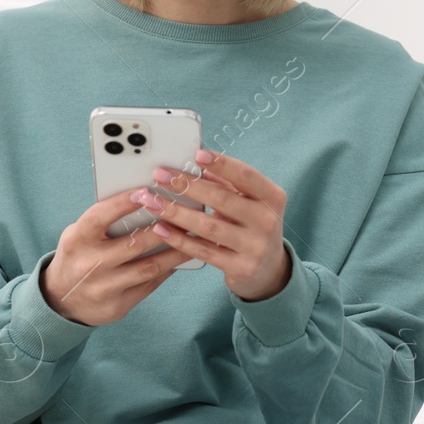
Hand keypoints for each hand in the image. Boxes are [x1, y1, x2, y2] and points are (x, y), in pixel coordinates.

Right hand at [41, 187, 198, 326]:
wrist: (61, 300)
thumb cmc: (78, 256)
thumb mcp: (79, 235)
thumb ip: (104, 221)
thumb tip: (144, 201)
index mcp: (77, 240)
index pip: (100, 217)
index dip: (123, 203)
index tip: (147, 190)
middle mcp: (90, 264)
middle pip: (134, 244)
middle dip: (165, 228)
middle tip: (187, 215)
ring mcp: (104, 288)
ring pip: (149, 267)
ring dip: (175, 252)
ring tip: (194, 238)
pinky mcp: (118, 306)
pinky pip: (150, 285)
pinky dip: (167, 270)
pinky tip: (180, 259)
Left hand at [136, 149, 291, 301]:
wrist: (268, 268)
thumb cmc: (252, 225)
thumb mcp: (249, 201)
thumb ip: (226, 183)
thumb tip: (196, 162)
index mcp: (272, 197)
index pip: (246, 176)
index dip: (222, 164)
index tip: (197, 154)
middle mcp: (267, 221)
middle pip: (221, 199)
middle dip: (187, 185)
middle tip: (160, 176)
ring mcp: (254, 247)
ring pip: (208, 226)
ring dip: (176, 211)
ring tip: (151, 201)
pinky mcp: (240, 267)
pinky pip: (203, 250)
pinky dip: (179, 238)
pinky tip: (160, 228)